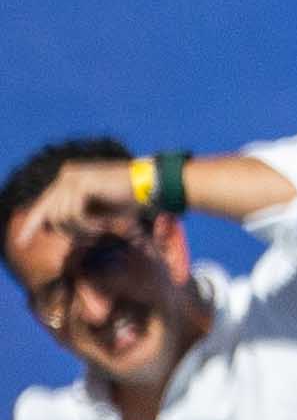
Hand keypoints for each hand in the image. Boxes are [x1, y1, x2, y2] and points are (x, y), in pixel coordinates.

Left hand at [24, 160, 142, 252]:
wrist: (151, 185)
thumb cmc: (130, 199)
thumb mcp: (98, 211)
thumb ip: (76, 216)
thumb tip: (52, 229)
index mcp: (68, 179)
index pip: (43, 205)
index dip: (31, 225)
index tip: (21, 243)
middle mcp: (66, 175)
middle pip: (48, 213)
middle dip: (67, 232)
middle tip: (93, 238)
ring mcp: (71, 177)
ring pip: (59, 217)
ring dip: (80, 230)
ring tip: (100, 231)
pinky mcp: (80, 183)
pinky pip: (72, 215)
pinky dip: (86, 226)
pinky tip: (101, 227)